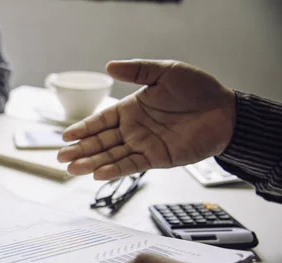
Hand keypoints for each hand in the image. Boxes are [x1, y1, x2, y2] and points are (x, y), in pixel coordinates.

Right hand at [57, 59, 236, 178]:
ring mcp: (143, 144)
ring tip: (72, 169)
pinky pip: (131, 165)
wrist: (225, 111)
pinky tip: (97, 174)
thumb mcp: (165, 71)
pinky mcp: (156, 158)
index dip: (83, 128)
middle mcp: (133, 128)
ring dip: (91, 163)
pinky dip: (114, 170)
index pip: (100, 120)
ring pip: (111, 156)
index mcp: (131, 108)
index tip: (65, 136)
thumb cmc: (197, 89)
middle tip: (61, 157)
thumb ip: (137, 71)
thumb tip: (109, 66)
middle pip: (100, 141)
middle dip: (80, 149)